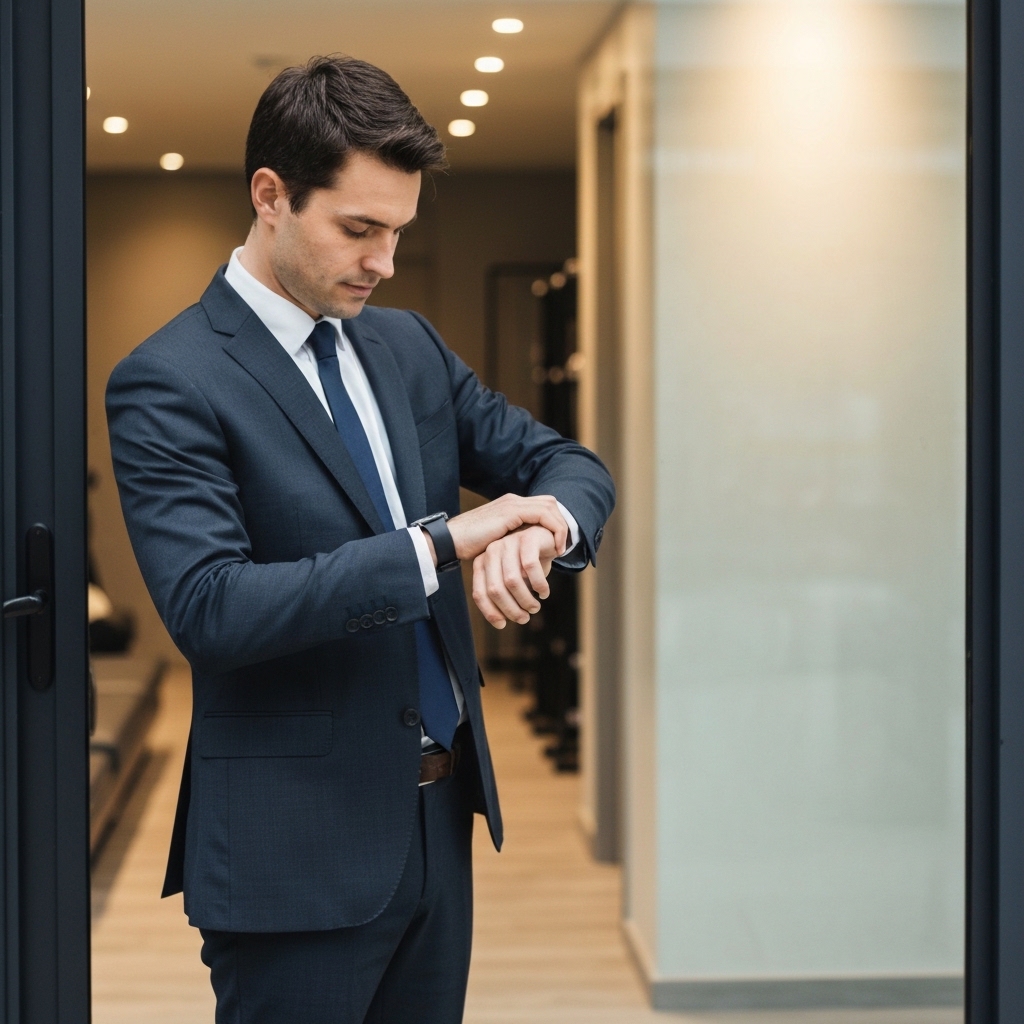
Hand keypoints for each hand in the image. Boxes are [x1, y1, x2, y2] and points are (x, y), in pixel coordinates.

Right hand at [444, 494, 566, 563]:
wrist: (450, 540)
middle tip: (564, 544)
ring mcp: (512, 504)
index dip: (555, 521)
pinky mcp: (510, 512)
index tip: (559, 543)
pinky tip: (555, 547)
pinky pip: (542, 515)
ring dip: (561, 527)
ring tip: (562, 548)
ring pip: (549, 507)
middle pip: (550, 502)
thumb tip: (524, 553)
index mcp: (510, 505)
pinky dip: (554, 530)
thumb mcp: (496, 541)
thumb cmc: (468, 545)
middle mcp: (513, 500)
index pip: (542, 505)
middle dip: (561, 521)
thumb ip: (510, 540)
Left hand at [472, 525, 558, 628]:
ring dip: (526, 600)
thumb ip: (503, 595)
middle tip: (525, 618)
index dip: (490, 612)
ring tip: (535, 607)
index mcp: (483, 563)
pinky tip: (544, 592)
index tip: (503, 625)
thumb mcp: (512, 580)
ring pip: (513, 581)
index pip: (480, 593)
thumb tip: (500, 622)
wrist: (546, 538)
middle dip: (511, 609)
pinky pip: (531, 567)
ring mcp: (509, 543)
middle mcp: (492, 551)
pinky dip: (539, 584)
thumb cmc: (527, 563)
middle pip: (495, 589)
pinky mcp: (527, 538)